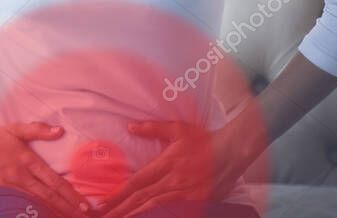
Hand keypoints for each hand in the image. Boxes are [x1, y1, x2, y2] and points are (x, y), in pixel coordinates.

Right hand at [0, 122, 94, 216]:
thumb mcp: (14, 129)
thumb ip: (37, 130)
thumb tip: (59, 131)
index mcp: (28, 162)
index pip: (54, 182)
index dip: (71, 194)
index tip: (86, 205)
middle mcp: (21, 178)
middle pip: (49, 197)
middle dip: (68, 209)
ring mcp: (9, 190)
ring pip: (36, 206)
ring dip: (53, 214)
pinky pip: (17, 210)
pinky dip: (31, 216)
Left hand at [97, 120, 251, 216]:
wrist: (233, 152)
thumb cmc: (204, 140)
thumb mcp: (177, 129)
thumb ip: (152, 128)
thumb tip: (130, 127)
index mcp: (166, 164)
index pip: (137, 181)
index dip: (119, 193)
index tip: (104, 202)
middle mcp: (173, 182)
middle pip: (142, 198)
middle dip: (121, 209)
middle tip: (104, 216)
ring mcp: (185, 194)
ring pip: (155, 207)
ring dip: (135, 214)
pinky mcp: (196, 202)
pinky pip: (174, 210)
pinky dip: (158, 214)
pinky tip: (146, 217)